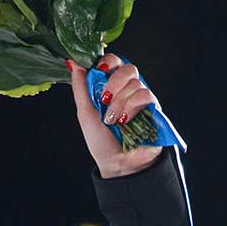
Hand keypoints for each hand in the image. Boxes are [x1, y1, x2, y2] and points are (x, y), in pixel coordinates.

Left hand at [67, 53, 161, 178]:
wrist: (117, 164)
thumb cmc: (102, 141)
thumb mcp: (85, 112)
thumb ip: (80, 87)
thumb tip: (73, 62)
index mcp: (112, 87)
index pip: (114, 61)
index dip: (108, 62)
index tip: (99, 71)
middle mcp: (128, 90)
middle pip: (128, 68)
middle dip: (114, 82)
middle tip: (104, 100)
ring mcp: (142, 99)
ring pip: (135, 83)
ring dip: (120, 102)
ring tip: (113, 120)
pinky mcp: (154, 109)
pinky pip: (145, 95)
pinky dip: (132, 107)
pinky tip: (125, 120)